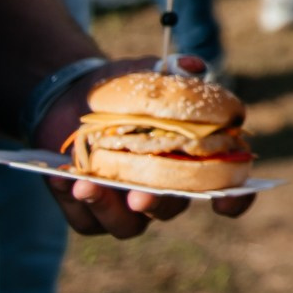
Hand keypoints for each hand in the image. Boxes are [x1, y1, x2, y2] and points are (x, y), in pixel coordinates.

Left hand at [31, 55, 253, 235]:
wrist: (71, 96)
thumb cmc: (122, 89)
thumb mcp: (146, 73)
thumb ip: (170, 71)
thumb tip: (190, 66)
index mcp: (187, 159)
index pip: (222, 188)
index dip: (233, 200)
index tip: (225, 201)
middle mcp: (162, 188)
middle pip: (170, 209)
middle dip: (156, 204)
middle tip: (140, 195)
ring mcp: (126, 205)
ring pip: (127, 225)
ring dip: (108, 209)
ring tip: (86, 184)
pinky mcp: (89, 211)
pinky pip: (85, 221)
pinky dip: (74, 203)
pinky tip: (60, 178)